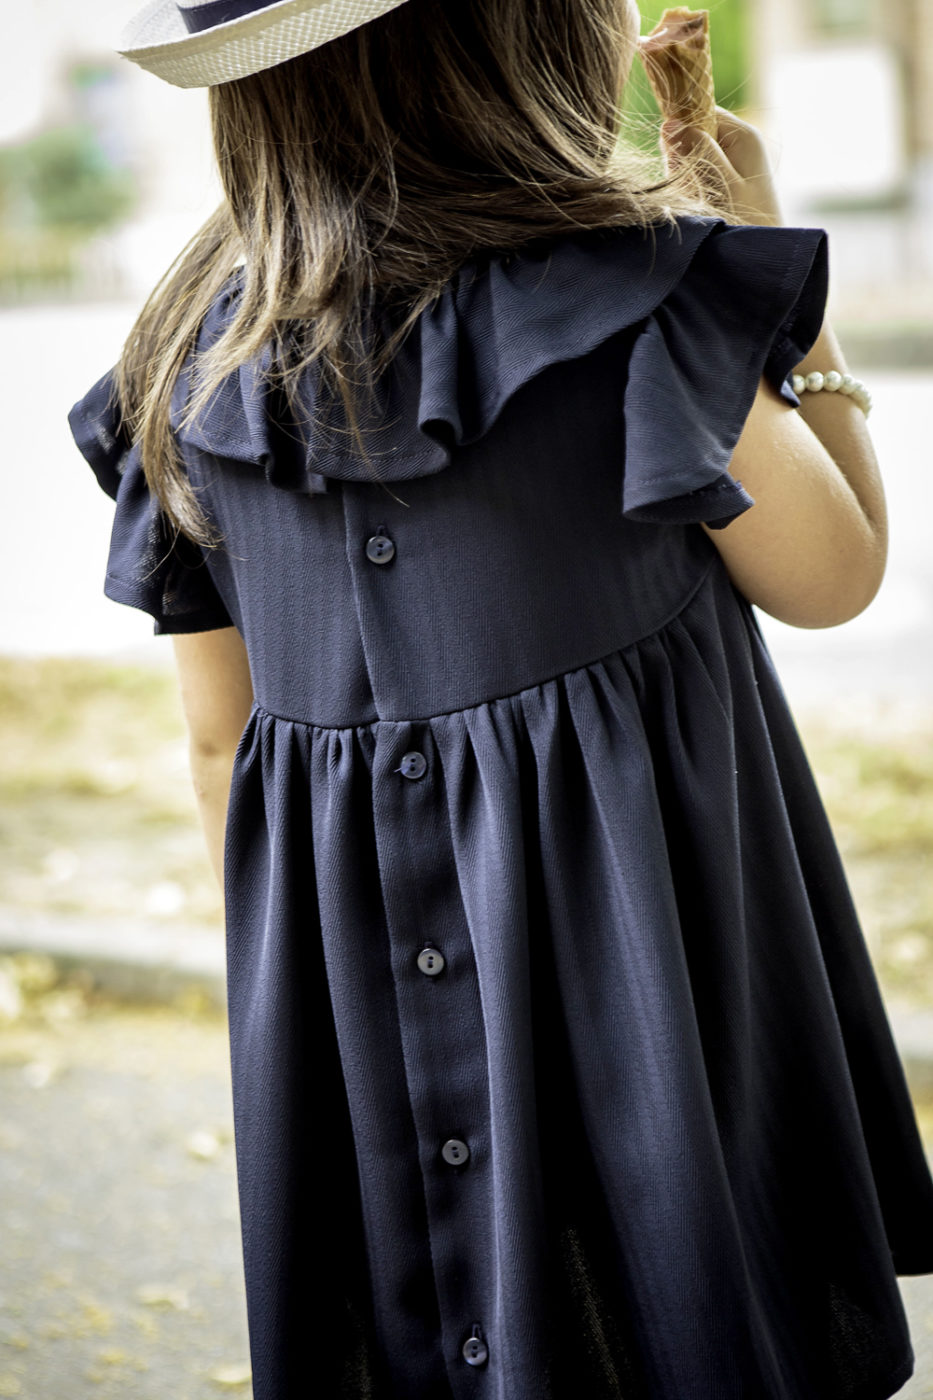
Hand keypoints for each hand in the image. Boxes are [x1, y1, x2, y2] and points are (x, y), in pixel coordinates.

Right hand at [661, 106, 784, 226]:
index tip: (677, 158)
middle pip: (695, 133)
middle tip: (692, 186)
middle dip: (683, 158)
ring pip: (692, 156)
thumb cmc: (747, 221)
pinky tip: (699, 204)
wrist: (762, 254)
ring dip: (686, 177)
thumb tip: (671, 121)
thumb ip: (698, 150)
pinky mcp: (727, 179)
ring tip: (698, 200)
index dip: (683, 130)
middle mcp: (740, 142)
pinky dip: (691, 188)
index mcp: (743, 135)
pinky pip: (697, 174)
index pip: (701, 110)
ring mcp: (733, 161)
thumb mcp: (721, 183)